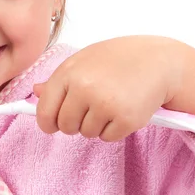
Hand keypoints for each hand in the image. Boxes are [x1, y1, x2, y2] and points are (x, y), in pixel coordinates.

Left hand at [34, 36, 184, 141]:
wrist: (158, 60)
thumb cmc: (119, 58)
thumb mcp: (85, 60)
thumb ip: (60, 79)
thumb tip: (36, 91)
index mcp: (69, 72)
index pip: (45, 110)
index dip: (47, 122)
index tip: (51, 124)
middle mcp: (85, 89)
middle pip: (65, 126)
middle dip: (75, 122)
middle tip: (91, 107)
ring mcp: (105, 105)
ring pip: (87, 133)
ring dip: (96, 124)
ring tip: (110, 102)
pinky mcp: (125, 119)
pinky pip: (107, 137)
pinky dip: (113, 128)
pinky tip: (122, 108)